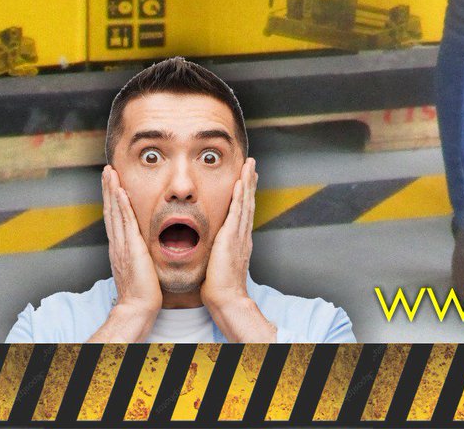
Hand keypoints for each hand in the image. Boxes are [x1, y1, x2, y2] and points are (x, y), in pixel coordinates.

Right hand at [90, 167, 161, 340]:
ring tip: (110, 172)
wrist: (138, 307)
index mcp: (120, 247)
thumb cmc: (143, 290)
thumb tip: (144, 242)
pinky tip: (120, 190)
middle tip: (107, 169)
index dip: (112, 198)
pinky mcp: (130, 247)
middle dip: (109, 188)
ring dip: (112, 190)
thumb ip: (140, 251)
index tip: (112, 181)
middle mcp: (118, 243)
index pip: (115, 217)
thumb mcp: (140, 264)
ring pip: (115, 211)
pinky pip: (125, 221)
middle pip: (111, 210)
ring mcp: (122, 245)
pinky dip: (121, 205)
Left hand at [201, 159, 274, 341]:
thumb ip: (217, 254)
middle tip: (252, 165)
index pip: (243, 213)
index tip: (246, 180)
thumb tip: (211, 251)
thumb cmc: (219, 288)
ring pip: (245, 202)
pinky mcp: (232, 236)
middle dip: (250, 183)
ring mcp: (239, 234)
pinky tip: (240, 182)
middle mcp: (242, 235)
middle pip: (248, 202)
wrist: (226, 299)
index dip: (245, 195)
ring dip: (247, 182)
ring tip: (249, 165)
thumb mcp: (219, 266)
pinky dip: (240, 195)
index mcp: (239, 242)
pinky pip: (237, 210)